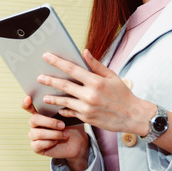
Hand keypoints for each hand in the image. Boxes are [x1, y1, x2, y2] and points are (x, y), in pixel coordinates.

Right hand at [21, 96, 88, 170]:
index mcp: (40, 113)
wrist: (78, 143)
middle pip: (34, 119)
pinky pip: (38, 144)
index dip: (25, 103)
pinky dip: (49, 142)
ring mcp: (34, 135)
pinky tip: (56, 141)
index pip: (28, 106)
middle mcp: (35, 124)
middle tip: (62, 125)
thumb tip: (59, 102)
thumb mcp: (69, 116)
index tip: (28, 98)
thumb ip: (62, 108)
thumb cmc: (72, 127)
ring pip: (37, 133)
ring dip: (53, 134)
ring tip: (64, 134)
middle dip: (49, 122)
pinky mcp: (36, 147)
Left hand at [38, 49, 154, 135]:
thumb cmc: (123, 94)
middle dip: (50, 80)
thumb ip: (96, 65)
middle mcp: (89, 95)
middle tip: (39, 77)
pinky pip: (71, 113)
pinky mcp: (87, 118)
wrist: (132, 116)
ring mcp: (87, 108)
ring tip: (44, 96)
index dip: (57, 62)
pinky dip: (64, 110)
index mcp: (96, 81)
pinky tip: (59, 108)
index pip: (72, 69)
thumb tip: (84, 51)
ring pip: (64, 101)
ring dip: (53, 98)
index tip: (47, 56)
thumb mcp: (112, 76)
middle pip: (64, 85)